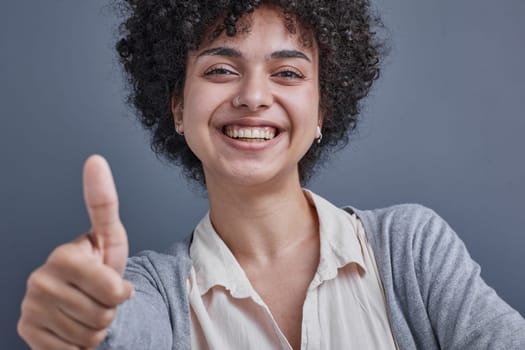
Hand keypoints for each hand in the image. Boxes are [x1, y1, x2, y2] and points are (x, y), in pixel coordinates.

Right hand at [18, 155, 133, 348]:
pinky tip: (72, 326)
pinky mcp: (27, 333)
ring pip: (90, 336)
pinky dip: (80, 344)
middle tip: (99, 297)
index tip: (114, 286)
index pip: (113, 291)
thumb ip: (104, 203)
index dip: (121, 292)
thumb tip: (95, 159)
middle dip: (110, 310)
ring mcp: (30, 309)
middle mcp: (39, 280)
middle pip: (104, 314)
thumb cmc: (99, 265)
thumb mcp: (110, 237)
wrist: (80, 297)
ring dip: (97, 328)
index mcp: (62, 256)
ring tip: (87, 309)